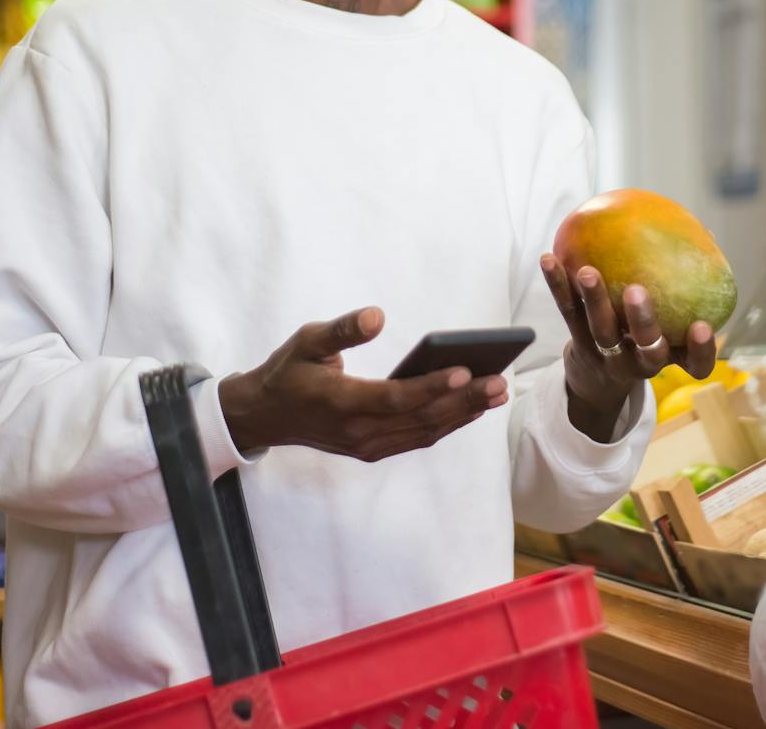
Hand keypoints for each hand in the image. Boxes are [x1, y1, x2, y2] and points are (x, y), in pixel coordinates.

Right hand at [218, 308, 504, 459]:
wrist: (266, 416)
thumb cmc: (289, 370)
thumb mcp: (307, 340)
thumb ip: (343, 330)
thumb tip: (378, 315)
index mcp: (340, 402)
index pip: (394, 398)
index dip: (431, 387)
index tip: (465, 371)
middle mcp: (357, 431)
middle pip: (419, 419)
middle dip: (463, 401)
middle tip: (500, 382)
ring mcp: (366, 445)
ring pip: (424, 432)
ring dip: (463, 415)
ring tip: (497, 393)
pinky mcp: (372, 449)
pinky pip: (416, 439)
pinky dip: (447, 425)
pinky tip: (472, 408)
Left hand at [540, 255, 717, 441]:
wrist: (598, 379)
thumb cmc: (646, 336)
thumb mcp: (671, 323)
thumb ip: (688, 284)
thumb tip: (708, 236)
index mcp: (671, 356)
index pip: (696, 364)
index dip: (701, 350)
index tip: (702, 327)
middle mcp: (641, 362)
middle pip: (645, 348)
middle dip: (642, 321)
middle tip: (637, 291)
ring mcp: (608, 356)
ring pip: (602, 330)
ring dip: (594, 300)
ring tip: (587, 272)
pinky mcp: (578, 344)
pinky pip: (569, 312)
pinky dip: (558, 285)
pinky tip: (549, 258)